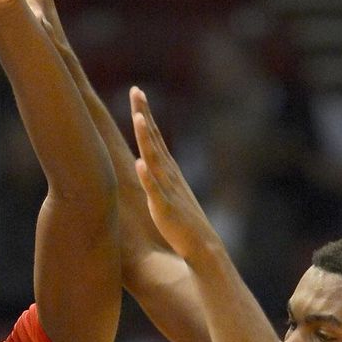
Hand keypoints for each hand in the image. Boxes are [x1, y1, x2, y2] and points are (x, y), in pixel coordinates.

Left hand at [130, 85, 227, 272]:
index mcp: (169, 172)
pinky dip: (149, 178)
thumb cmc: (183, 228)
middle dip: (145, 115)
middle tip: (137, 90)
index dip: (145, 115)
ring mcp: (169, 191)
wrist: (204, 250)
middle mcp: (169, 176)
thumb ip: (156, 182)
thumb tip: (143, 167)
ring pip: (156, 160)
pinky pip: (157, 192)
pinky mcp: (166, 210)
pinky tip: (140, 164)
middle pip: (155, 140)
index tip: (138, 92)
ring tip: (138, 118)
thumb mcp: (167, 198)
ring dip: (147, 140)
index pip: (155, 138)